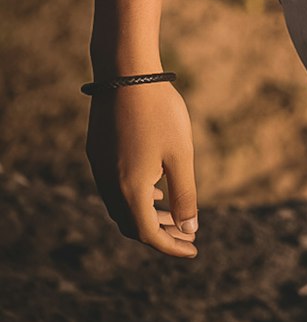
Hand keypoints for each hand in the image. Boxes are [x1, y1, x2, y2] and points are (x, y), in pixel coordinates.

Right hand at [86, 82, 198, 257]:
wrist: (126, 72)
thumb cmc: (159, 112)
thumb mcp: (180, 154)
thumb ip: (185, 194)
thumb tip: (190, 229)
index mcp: (130, 190)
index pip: (149, 234)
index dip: (172, 246)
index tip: (193, 249)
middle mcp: (108, 185)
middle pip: (132, 225)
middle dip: (160, 232)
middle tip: (186, 231)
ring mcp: (99, 168)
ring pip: (121, 206)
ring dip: (146, 214)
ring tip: (171, 211)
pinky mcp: (96, 152)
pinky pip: (113, 187)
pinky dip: (134, 196)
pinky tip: (153, 184)